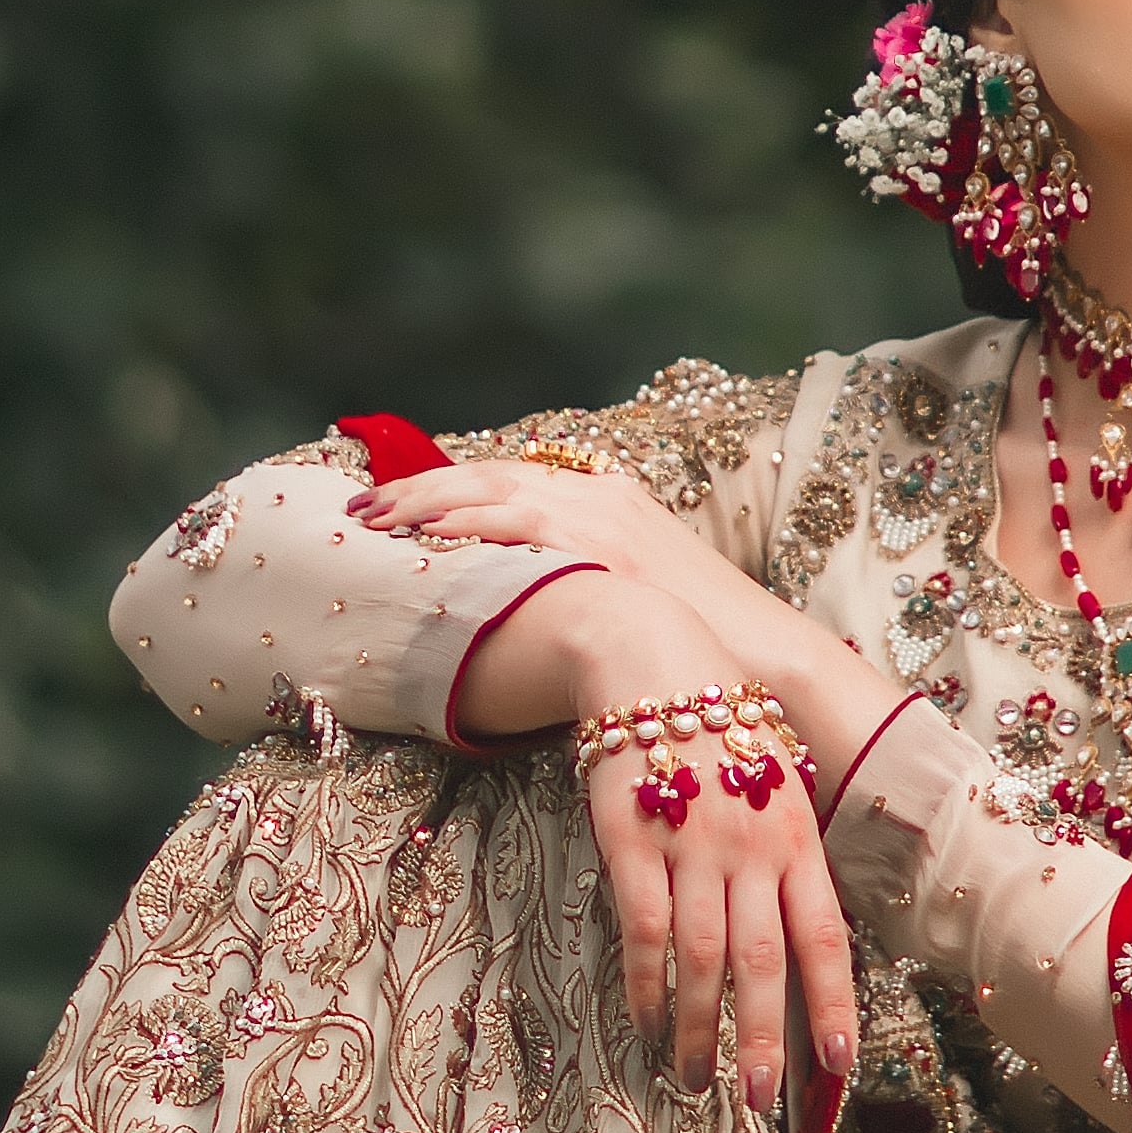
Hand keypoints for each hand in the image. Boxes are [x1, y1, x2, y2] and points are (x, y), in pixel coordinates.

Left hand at [356, 452, 792, 676]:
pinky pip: (518, 527)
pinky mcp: (603, 550)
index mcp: (610, 496)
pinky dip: (466, 525)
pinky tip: (424, 538)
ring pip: (492, 491)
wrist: (767, 657)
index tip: (401, 504)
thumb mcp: (640, 595)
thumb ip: (587, 584)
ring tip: (374, 522)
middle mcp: (601, 494)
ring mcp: (602, 518)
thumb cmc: (705, 642)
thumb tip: (534, 608)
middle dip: (421, 488)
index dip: (449, 487)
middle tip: (364, 510)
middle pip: (490, 475)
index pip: (511, 477)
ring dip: (427, 503)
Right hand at [454, 575, 856, 1113]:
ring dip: (700, 1028)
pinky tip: (649, 1023)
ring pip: (702, 957)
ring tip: (697, 1079)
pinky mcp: (631, 840)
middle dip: (763, 1040)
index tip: (839, 1067)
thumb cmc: (724, 734)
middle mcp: (752, 845)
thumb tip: (808, 950)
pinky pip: (642, 929)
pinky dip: (646, 985)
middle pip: (764, 962)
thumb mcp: (779, 788)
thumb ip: (792, 861)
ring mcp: (691, 843)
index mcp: (798, 837)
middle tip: (757, 1103)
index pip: (825, 937)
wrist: (653, 661)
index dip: (833, 1005)